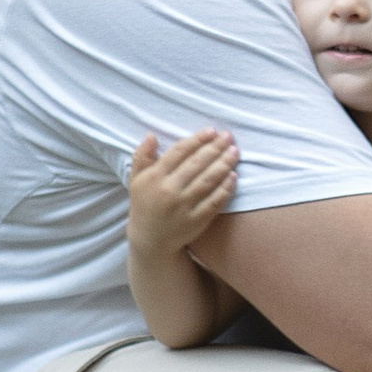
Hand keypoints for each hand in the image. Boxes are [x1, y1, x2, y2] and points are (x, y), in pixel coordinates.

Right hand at [127, 125, 238, 255]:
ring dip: (223, 164)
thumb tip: (151, 135)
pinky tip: (234, 176)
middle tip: (228, 136)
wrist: (150, 240)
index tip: (211, 131)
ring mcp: (183, 207)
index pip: (179, 152)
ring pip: (207, 181)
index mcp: (154, 177)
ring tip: (235, 152)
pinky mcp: (196, 221)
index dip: (197, 140)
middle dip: (215, 148)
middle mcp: (169, 191)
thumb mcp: (136, 180)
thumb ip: (142, 157)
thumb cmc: (144, 204)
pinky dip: (225, 189)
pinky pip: (214, 202)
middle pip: (196, 164)